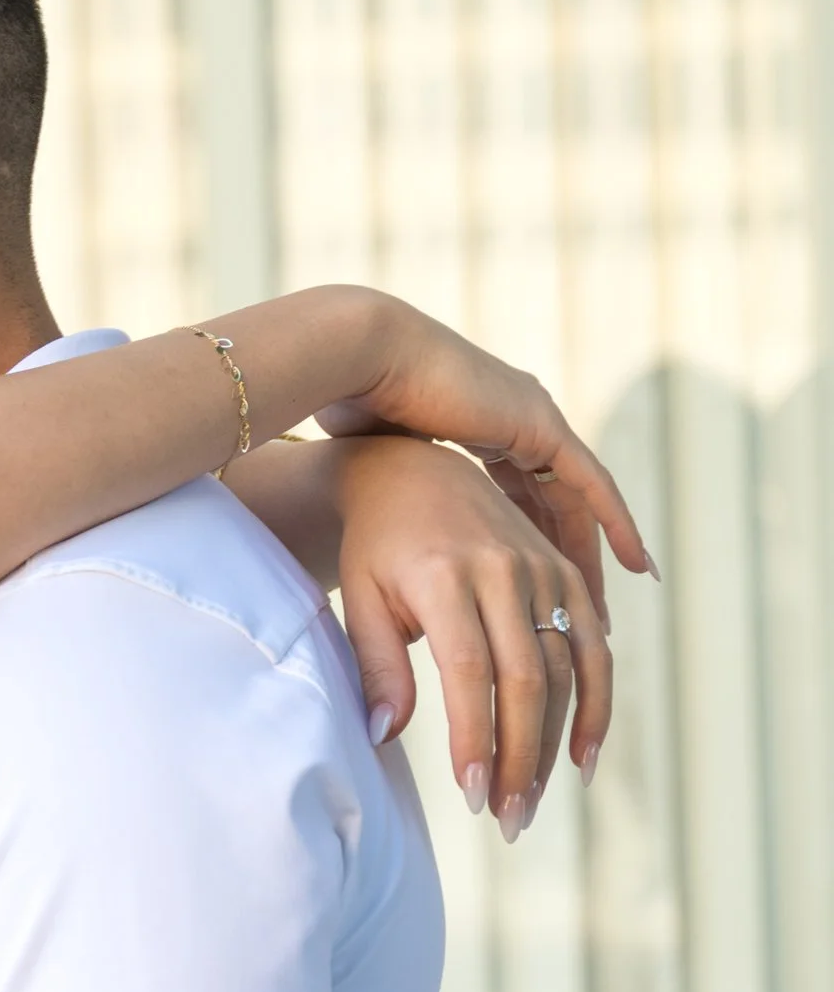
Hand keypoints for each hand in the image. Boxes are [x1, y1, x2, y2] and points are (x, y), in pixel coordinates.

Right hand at [315, 299, 653, 600]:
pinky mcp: (541, 425)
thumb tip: (367, 538)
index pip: (519, 502)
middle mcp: (518, 424)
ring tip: (603, 618)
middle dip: (568, 571)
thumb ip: (392, 495)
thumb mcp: (382, 464)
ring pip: (578, 505)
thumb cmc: (354, 407)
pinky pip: (591, 486)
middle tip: (581, 627)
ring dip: (593, 560)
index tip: (534, 609)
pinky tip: (637, 566)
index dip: (529, 553)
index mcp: (481, 429)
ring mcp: (534, 421)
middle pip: (555, 511)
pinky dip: (617, 524)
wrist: (364, 364)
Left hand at [331, 438, 609, 828]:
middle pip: (526, 678)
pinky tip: (581, 756)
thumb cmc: (376, 548)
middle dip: (519, 756)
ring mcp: (542, 569)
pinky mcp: (565, 573)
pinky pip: (593, 645)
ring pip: (567, 668)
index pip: (469, 671)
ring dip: (558, 742)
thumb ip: (376, 665)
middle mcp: (503, 570)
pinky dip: (595, 701)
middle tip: (506, 819)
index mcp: (445, 576)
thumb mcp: (360, 598)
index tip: (470, 793)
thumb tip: (382, 734)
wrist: (413, 474)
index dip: (475, 736)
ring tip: (534, 800)